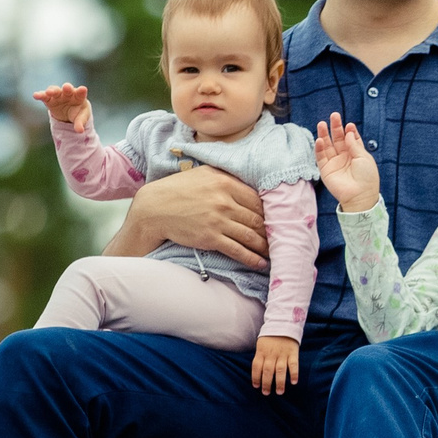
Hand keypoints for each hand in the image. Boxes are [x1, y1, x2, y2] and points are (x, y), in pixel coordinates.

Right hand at [34, 82, 90, 126]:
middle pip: (67, 89)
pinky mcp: (49, 99)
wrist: (68, 113)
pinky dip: (40, 95)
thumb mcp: (81, 118)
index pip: (81, 93)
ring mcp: (58, 96)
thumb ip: (80, 123)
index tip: (83, 89)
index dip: (81, 91)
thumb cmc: (77, 113)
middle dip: (67, 88)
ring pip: (55, 91)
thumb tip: (80, 131)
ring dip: (52, 91)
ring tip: (49, 92)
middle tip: (66, 87)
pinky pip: (44, 96)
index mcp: (78, 97)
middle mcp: (68, 94)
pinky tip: (35, 95)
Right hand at [113, 166, 266, 266]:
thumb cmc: (178, 190)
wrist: (154, 209)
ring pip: (251, 236)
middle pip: (257, 218)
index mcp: (225, 182)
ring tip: (275, 252)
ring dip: (266, 247)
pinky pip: (238, 250)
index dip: (270, 212)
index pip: (257, 199)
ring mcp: (218, 220)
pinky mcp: (211, 238)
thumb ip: (226, 178)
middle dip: (272, 231)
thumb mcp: (203, 174)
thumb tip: (249, 185)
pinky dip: (252, 258)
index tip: (277, 220)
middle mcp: (224, 200)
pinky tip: (261, 263)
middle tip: (283, 239)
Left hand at [251, 335, 298, 395]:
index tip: (256, 386)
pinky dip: (294, 373)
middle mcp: (271, 354)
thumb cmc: (271, 338)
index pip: (256, 366)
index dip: (255, 377)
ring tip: (279, 392)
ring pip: (280, 370)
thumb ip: (260, 357)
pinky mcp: (293, 353)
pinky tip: (293, 382)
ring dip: (279, 382)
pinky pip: (293, 364)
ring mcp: (282, 354)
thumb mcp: (261, 345)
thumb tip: (257, 373)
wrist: (283, 324)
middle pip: (267, 370)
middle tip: (266, 393)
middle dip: (266, 383)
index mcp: (262, 352)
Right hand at [312, 112, 381, 212]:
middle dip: (336, 127)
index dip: (349, 131)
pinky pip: (320, 157)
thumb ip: (354, 144)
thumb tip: (348, 132)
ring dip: (324, 135)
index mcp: (356, 154)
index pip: (351, 139)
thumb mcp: (364, 158)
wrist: (360, 196)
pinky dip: (319, 148)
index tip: (349, 125)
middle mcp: (344, 157)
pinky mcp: (326, 170)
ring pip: (327, 146)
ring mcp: (334, 163)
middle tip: (334, 115)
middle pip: (338, 139)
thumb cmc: (367, 178)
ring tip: (322, 123)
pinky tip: (320, 140)